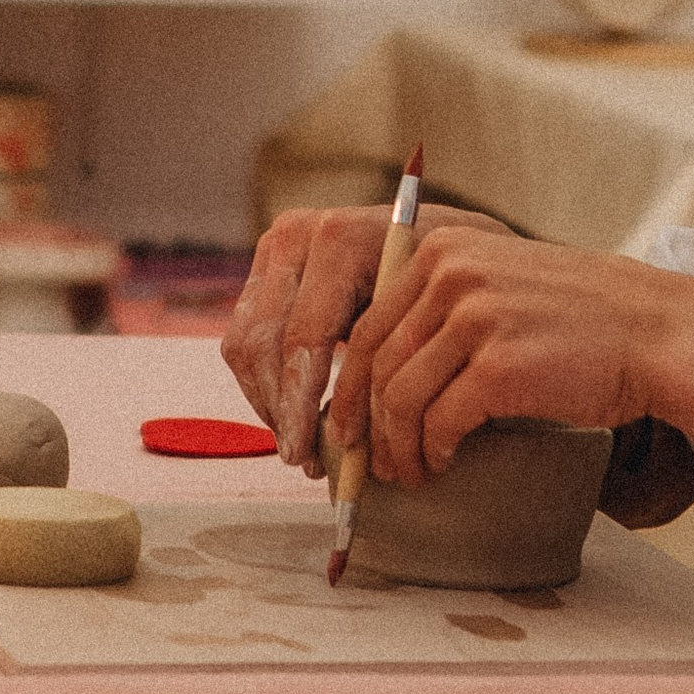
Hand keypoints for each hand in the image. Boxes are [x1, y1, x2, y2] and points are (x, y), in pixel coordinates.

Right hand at [222, 201, 507, 467]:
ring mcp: (275, 250)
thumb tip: (374, 431)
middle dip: (280, 408)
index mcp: (342, 238)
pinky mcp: (262, 270)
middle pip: (264, 342)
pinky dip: (265, 384)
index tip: (307, 450)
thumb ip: (403, 349)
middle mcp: (298, 234)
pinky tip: (293, 417)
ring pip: (244, 345)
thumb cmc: (450, 276)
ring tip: (300, 447)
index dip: (301, 402)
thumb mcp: (443, 303)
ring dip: (268, 402)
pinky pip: (243, 340)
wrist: (435, 234)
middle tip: (301, 459)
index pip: (304, 336)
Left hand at [327, 225, 693, 484]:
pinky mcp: (500, 367)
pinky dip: (432, 452)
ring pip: (400, 398)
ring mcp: (476, 319)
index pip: (369, 324)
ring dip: (398, 448)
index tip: (353, 423)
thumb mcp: (505, 282)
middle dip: (367, 424)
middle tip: (371, 462)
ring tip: (408, 473)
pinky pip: (439, 422)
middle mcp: (452, 275)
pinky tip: (442, 464)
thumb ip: (448, 304)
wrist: (657, 333)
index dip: (352, 384)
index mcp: (445, 251)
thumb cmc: (587, 319)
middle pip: (376, 364)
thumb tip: (389, 369)